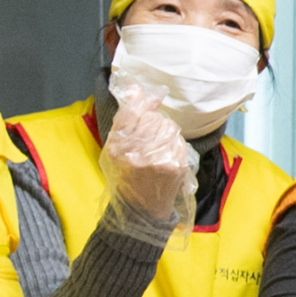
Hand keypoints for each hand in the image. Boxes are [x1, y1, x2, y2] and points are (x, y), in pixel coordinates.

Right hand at [99, 84, 197, 225]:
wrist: (141, 207)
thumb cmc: (127, 174)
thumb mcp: (116, 148)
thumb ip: (125, 119)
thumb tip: (136, 89)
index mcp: (117, 146)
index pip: (132, 112)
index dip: (142, 102)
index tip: (149, 100)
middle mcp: (136, 152)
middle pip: (154, 118)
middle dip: (155, 121)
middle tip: (151, 135)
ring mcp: (157, 159)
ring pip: (169, 126)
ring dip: (166, 132)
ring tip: (158, 146)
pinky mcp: (174, 165)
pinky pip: (179, 141)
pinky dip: (175, 144)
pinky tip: (167, 155)